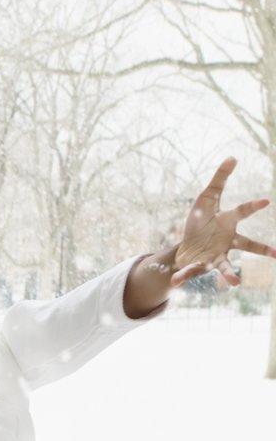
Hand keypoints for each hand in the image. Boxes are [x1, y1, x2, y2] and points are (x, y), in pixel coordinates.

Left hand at [172, 157, 275, 286]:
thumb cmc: (202, 219)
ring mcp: (216, 255)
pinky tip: (175, 282)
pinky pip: (191, 271)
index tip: (265, 201)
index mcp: (228, 222)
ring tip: (235, 282)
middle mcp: (227, 241)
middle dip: (261, 248)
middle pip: (246, 244)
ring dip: (230, 273)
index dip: (252, 206)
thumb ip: (220, 179)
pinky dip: (183, 276)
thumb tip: (233, 157)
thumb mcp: (207, 197)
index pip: (242, 212)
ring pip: (226, 265)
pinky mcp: (201, 265)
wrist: (189, 245)